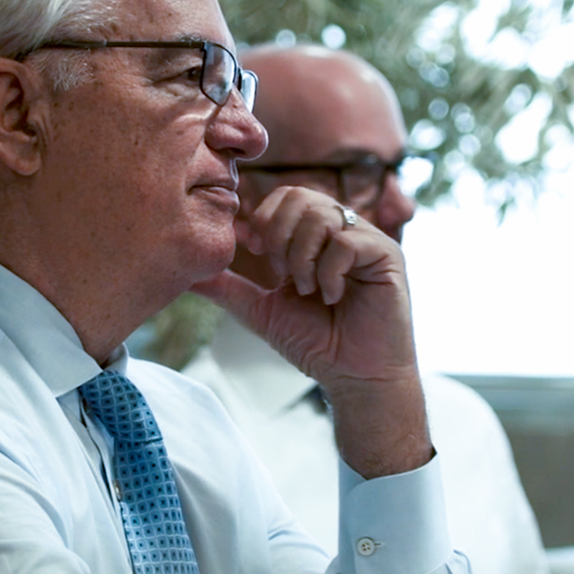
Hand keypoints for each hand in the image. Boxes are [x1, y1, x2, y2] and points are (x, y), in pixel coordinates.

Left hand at [191, 187, 432, 476]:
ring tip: (309, 290)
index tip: (258, 251)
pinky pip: (347, 241)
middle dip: (280, 236)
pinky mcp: (388, 256)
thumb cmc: (316, 344)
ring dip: (302, 258)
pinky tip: (332, 297)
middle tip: (284, 274)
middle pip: (301, 195)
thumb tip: (186, 274)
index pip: (286, 196)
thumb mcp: (261, 310)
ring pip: (321, 215)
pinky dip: (329, 273)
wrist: (354, 377)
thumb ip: (228, 287)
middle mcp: (344, 231)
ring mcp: (368, 240)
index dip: (265, 219)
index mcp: (317, 237)